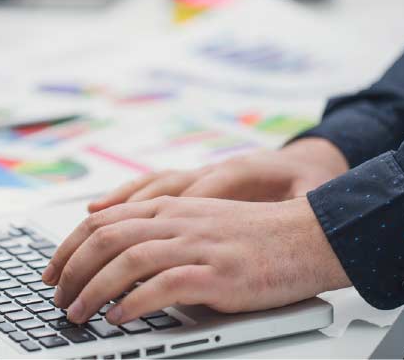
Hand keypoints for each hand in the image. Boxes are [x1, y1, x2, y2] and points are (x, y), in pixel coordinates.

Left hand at [42, 196, 350, 324]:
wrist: (303, 235)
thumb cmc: (251, 235)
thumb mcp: (197, 222)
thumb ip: (160, 232)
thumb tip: (119, 262)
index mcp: (168, 208)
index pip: (103, 221)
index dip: (69, 246)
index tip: (52, 270)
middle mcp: (176, 221)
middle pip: (106, 238)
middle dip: (71, 269)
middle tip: (57, 297)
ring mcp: (195, 245)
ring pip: (126, 260)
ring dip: (93, 289)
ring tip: (77, 314)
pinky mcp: (216, 275)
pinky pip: (162, 286)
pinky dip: (133, 303)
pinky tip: (118, 317)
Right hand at [88, 137, 347, 211]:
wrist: (311, 160)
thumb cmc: (311, 182)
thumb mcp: (313, 195)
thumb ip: (296, 209)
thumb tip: (284, 228)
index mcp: (244, 171)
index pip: (204, 191)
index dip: (177, 214)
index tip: (149, 241)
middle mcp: (213, 170)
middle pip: (166, 187)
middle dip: (132, 208)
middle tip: (100, 228)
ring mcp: (201, 174)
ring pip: (153, 185)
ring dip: (119, 202)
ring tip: (89, 218)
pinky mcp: (195, 181)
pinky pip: (154, 188)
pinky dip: (127, 198)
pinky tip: (102, 210)